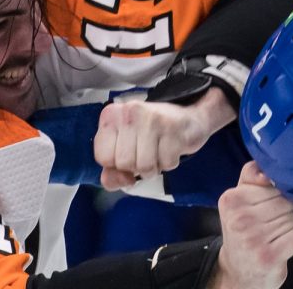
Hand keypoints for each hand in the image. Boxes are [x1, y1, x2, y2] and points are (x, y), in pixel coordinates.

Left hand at [93, 88, 234, 189]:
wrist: (189, 118)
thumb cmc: (153, 133)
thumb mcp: (125, 147)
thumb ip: (113, 171)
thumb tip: (120, 181)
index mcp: (111, 116)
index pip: (103, 158)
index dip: (117, 164)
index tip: (129, 151)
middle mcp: (129, 112)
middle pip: (124, 164)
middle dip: (137, 166)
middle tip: (147, 150)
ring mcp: (151, 119)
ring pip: (145, 167)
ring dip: (155, 167)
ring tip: (159, 151)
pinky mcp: (172, 128)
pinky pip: (166, 164)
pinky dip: (170, 162)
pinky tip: (171, 147)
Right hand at [210, 161, 292, 288]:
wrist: (238, 270)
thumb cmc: (242, 231)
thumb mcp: (239, 201)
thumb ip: (250, 177)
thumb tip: (266, 163)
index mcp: (231, 200)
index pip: (271, 184)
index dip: (276, 194)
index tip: (266, 206)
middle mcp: (239, 218)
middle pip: (285, 201)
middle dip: (286, 211)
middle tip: (272, 223)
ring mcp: (253, 238)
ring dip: (291, 226)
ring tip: (276, 234)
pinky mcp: (269, 256)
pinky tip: (284, 244)